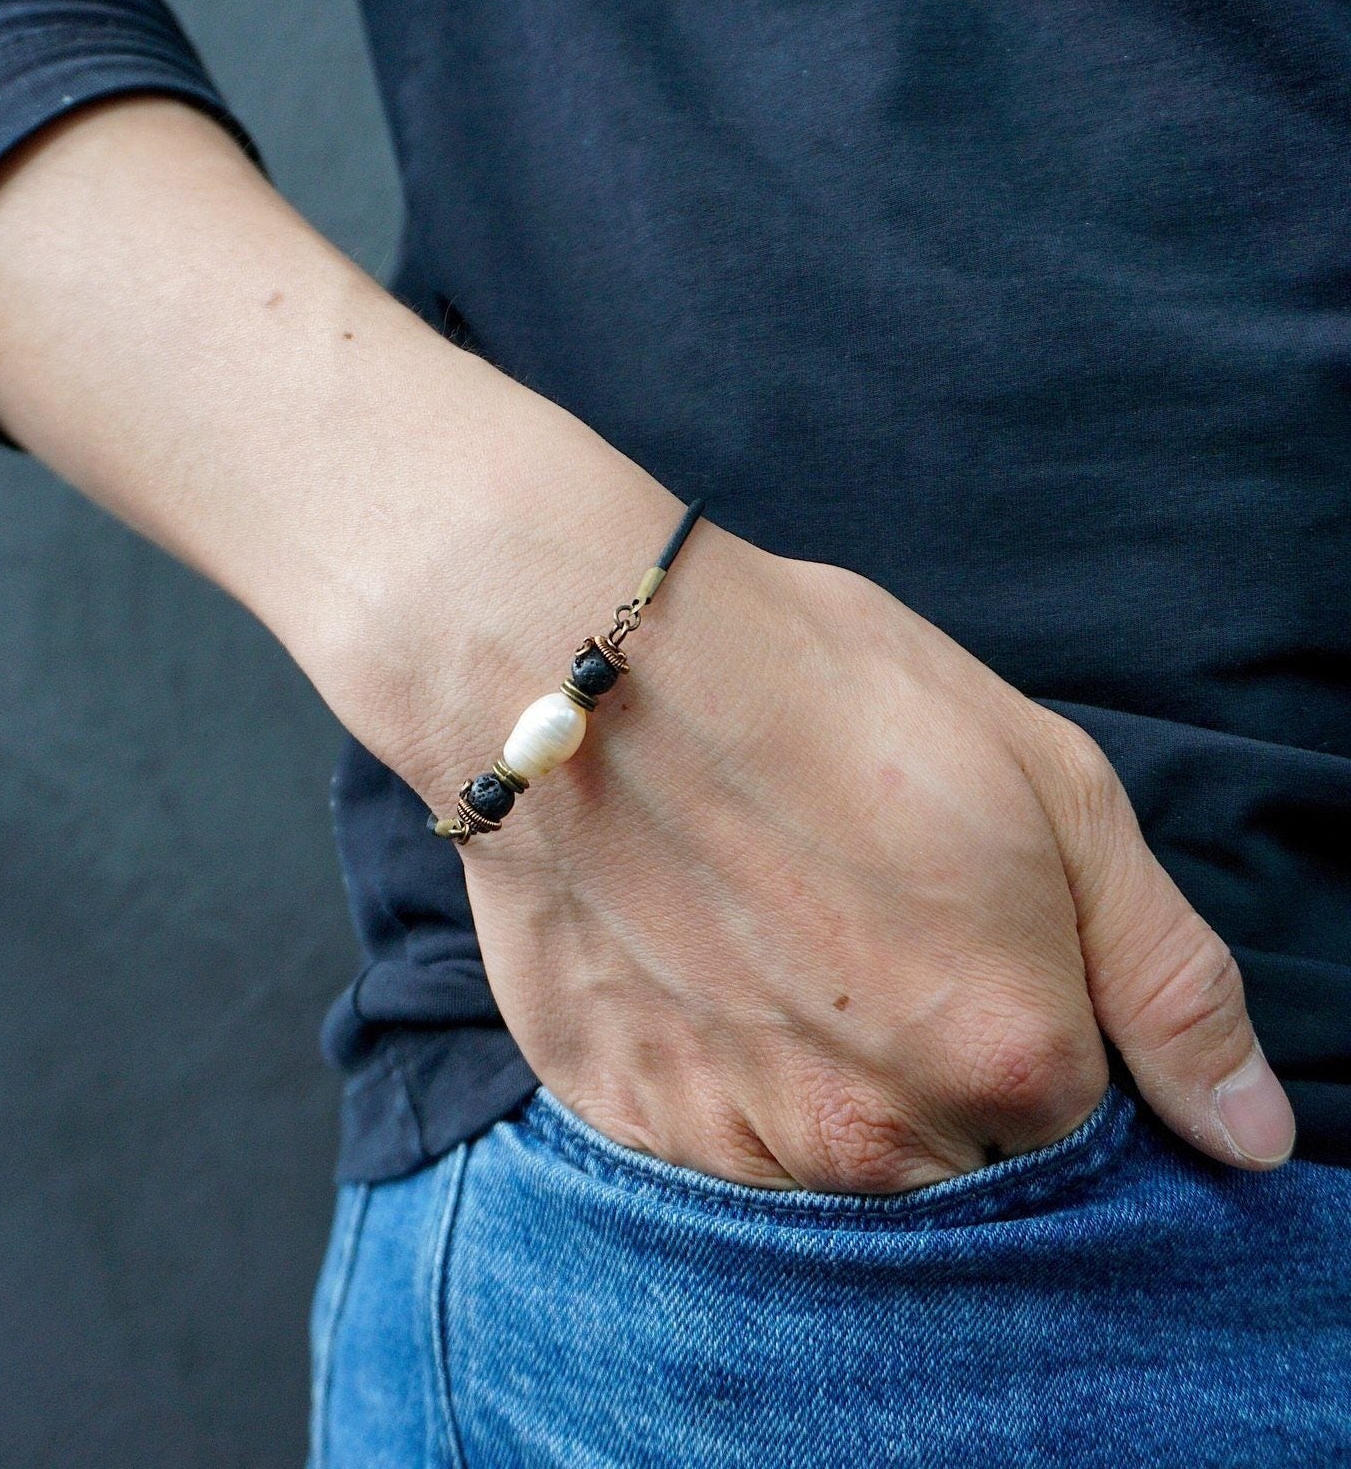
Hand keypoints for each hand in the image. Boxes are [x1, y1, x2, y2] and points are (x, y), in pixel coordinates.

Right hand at [447, 526, 1295, 1190]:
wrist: (583, 668)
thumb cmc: (824, 694)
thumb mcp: (1050, 789)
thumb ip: (1167, 981)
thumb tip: (1250, 1137)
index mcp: (1008, 1057)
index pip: (1072, 1124)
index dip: (1027, 1021)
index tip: (964, 935)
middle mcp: (875, 1137)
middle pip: (951, 1161)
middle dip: (930, 1066)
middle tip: (857, 921)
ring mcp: (737, 1138)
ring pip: (828, 1165)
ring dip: (820, 1077)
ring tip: (769, 935)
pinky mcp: (628, 1118)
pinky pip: (713, 1146)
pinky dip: (722, 1073)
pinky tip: (698, 962)